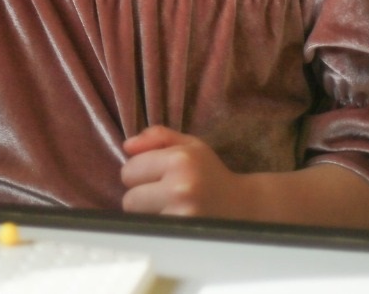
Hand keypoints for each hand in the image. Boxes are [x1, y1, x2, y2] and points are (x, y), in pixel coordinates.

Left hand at [119, 125, 244, 219]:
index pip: (129, 170)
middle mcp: (180, 186)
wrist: (242, 204)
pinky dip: (157, 224)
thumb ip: (156, 136)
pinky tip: (172, 216)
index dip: (139, 173)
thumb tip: (126, 146)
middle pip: (129, 198)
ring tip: (167, 205)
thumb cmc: (210, 172)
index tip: (156, 175)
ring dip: (147, 212)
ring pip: (138, 217)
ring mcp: (182, 213)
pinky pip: (151, 230)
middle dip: (140, 195)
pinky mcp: (184, 232)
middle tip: (161, 193)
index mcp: (179, 159)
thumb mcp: (188, 144)